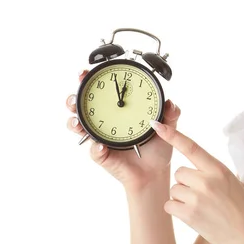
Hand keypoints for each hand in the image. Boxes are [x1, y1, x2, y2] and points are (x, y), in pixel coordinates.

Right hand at [66, 70, 181, 191]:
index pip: (100, 92)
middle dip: (73, 100)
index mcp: (118, 111)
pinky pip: (94, 151)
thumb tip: (170, 103)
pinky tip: (100, 146)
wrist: (156, 171)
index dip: (89, 81)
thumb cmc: (158, 147)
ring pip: (79, 128)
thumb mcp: (167, 126)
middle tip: (75, 98)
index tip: (84, 72)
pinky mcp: (102, 156)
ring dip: (75, 123)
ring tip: (78, 122)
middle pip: (81, 107)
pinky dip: (95, 148)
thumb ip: (170, 113)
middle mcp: (104, 123)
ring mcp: (100, 139)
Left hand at [149, 121, 243, 243]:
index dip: (173, 135)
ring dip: (182, 197)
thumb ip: (220, 174)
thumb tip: (209, 170)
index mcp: (219, 169)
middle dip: (186, 182)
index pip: (191, 147)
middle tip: (200, 194)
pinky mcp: (188, 214)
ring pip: (174, 188)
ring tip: (199, 206)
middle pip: (180, 172)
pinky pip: (170, 204)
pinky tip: (192, 214)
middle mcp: (206, 180)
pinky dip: (176, 210)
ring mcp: (197, 197)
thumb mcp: (238, 184)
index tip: (158, 126)